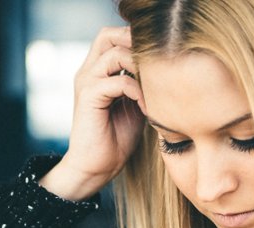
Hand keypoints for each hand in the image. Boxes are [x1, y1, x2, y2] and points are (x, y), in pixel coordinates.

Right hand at [40, 26, 146, 199]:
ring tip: (155, 87)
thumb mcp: (135, 105)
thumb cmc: (116, 140)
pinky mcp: (88, 97)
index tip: (160, 59)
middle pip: (108, 35)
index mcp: (97, 71)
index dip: (135, 40)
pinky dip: (138, 92)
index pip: (113, 37)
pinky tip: (147, 108)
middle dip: (134, 43)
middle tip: (156, 64)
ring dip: (140, 67)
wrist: (97, 167)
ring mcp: (86, 82)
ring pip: (115, 53)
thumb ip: (143, 84)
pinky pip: (119, 81)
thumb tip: (167, 70)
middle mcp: (88, 71)